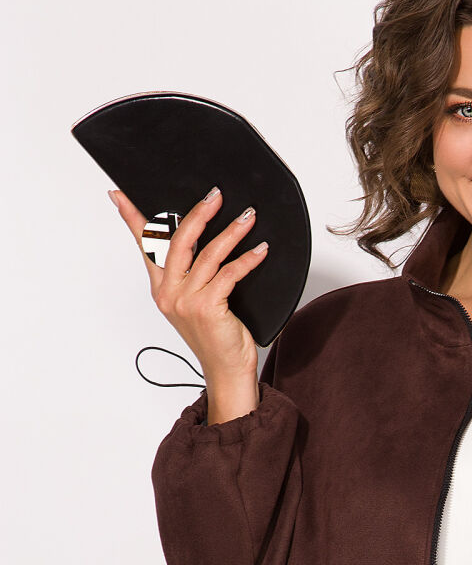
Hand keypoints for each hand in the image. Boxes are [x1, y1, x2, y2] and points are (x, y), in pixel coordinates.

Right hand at [109, 185, 264, 382]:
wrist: (226, 369)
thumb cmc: (215, 336)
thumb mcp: (196, 302)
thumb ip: (192, 275)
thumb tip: (203, 241)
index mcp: (162, 289)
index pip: (146, 246)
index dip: (133, 219)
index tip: (120, 195)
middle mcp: (170, 293)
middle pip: (179, 241)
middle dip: (199, 214)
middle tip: (215, 196)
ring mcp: (187, 301)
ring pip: (208, 254)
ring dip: (231, 232)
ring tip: (247, 218)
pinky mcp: (208, 307)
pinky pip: (230, 273)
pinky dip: (248, 259)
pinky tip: (260, 250)